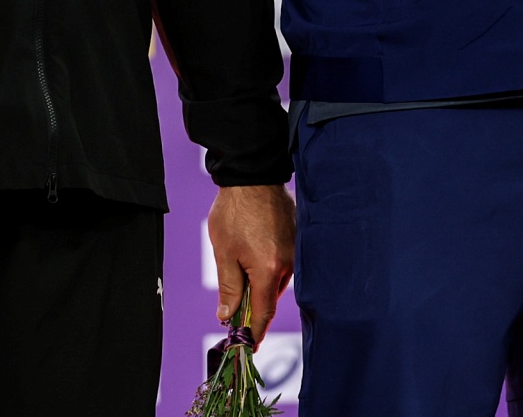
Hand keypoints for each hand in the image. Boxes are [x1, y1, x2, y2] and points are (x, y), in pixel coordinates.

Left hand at [207, 183, 295, 335]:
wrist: (253, 177)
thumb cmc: (235, 212)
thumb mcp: (224, 253)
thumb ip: (229, 288)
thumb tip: (227, 316)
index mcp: (268, 270)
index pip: (264, 312)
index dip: (256, 332)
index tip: (250, 346)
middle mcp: (287, 263)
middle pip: (271, 296)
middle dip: (255, 306)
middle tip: (235, 310)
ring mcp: (296, 250)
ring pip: (278, 279)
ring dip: (263, 284)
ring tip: (243, 271)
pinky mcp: (298, 238)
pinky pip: (286, 262)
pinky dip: (272, 267)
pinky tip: (257, 254)